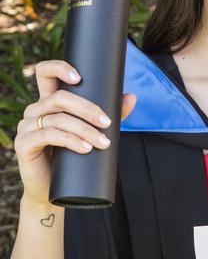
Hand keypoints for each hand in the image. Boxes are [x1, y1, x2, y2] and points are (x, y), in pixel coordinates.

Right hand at [14, 60, 136, 207]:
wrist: (53, 191)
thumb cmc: (72, 158)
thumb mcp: (92, 132)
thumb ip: (112, 113)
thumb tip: (131, 96)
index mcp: (48, 101)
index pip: (45, 72)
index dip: (59, 67)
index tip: (80, 76)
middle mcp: (34, 110)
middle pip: (59, 97)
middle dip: (88, 108)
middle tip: (108, 122)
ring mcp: (26, 126)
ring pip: (58, 118)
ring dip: (85, 129)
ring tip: (103, 142)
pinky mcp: (24, 144)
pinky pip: (48, 135)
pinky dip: (70, 141)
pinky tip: (85, 147)